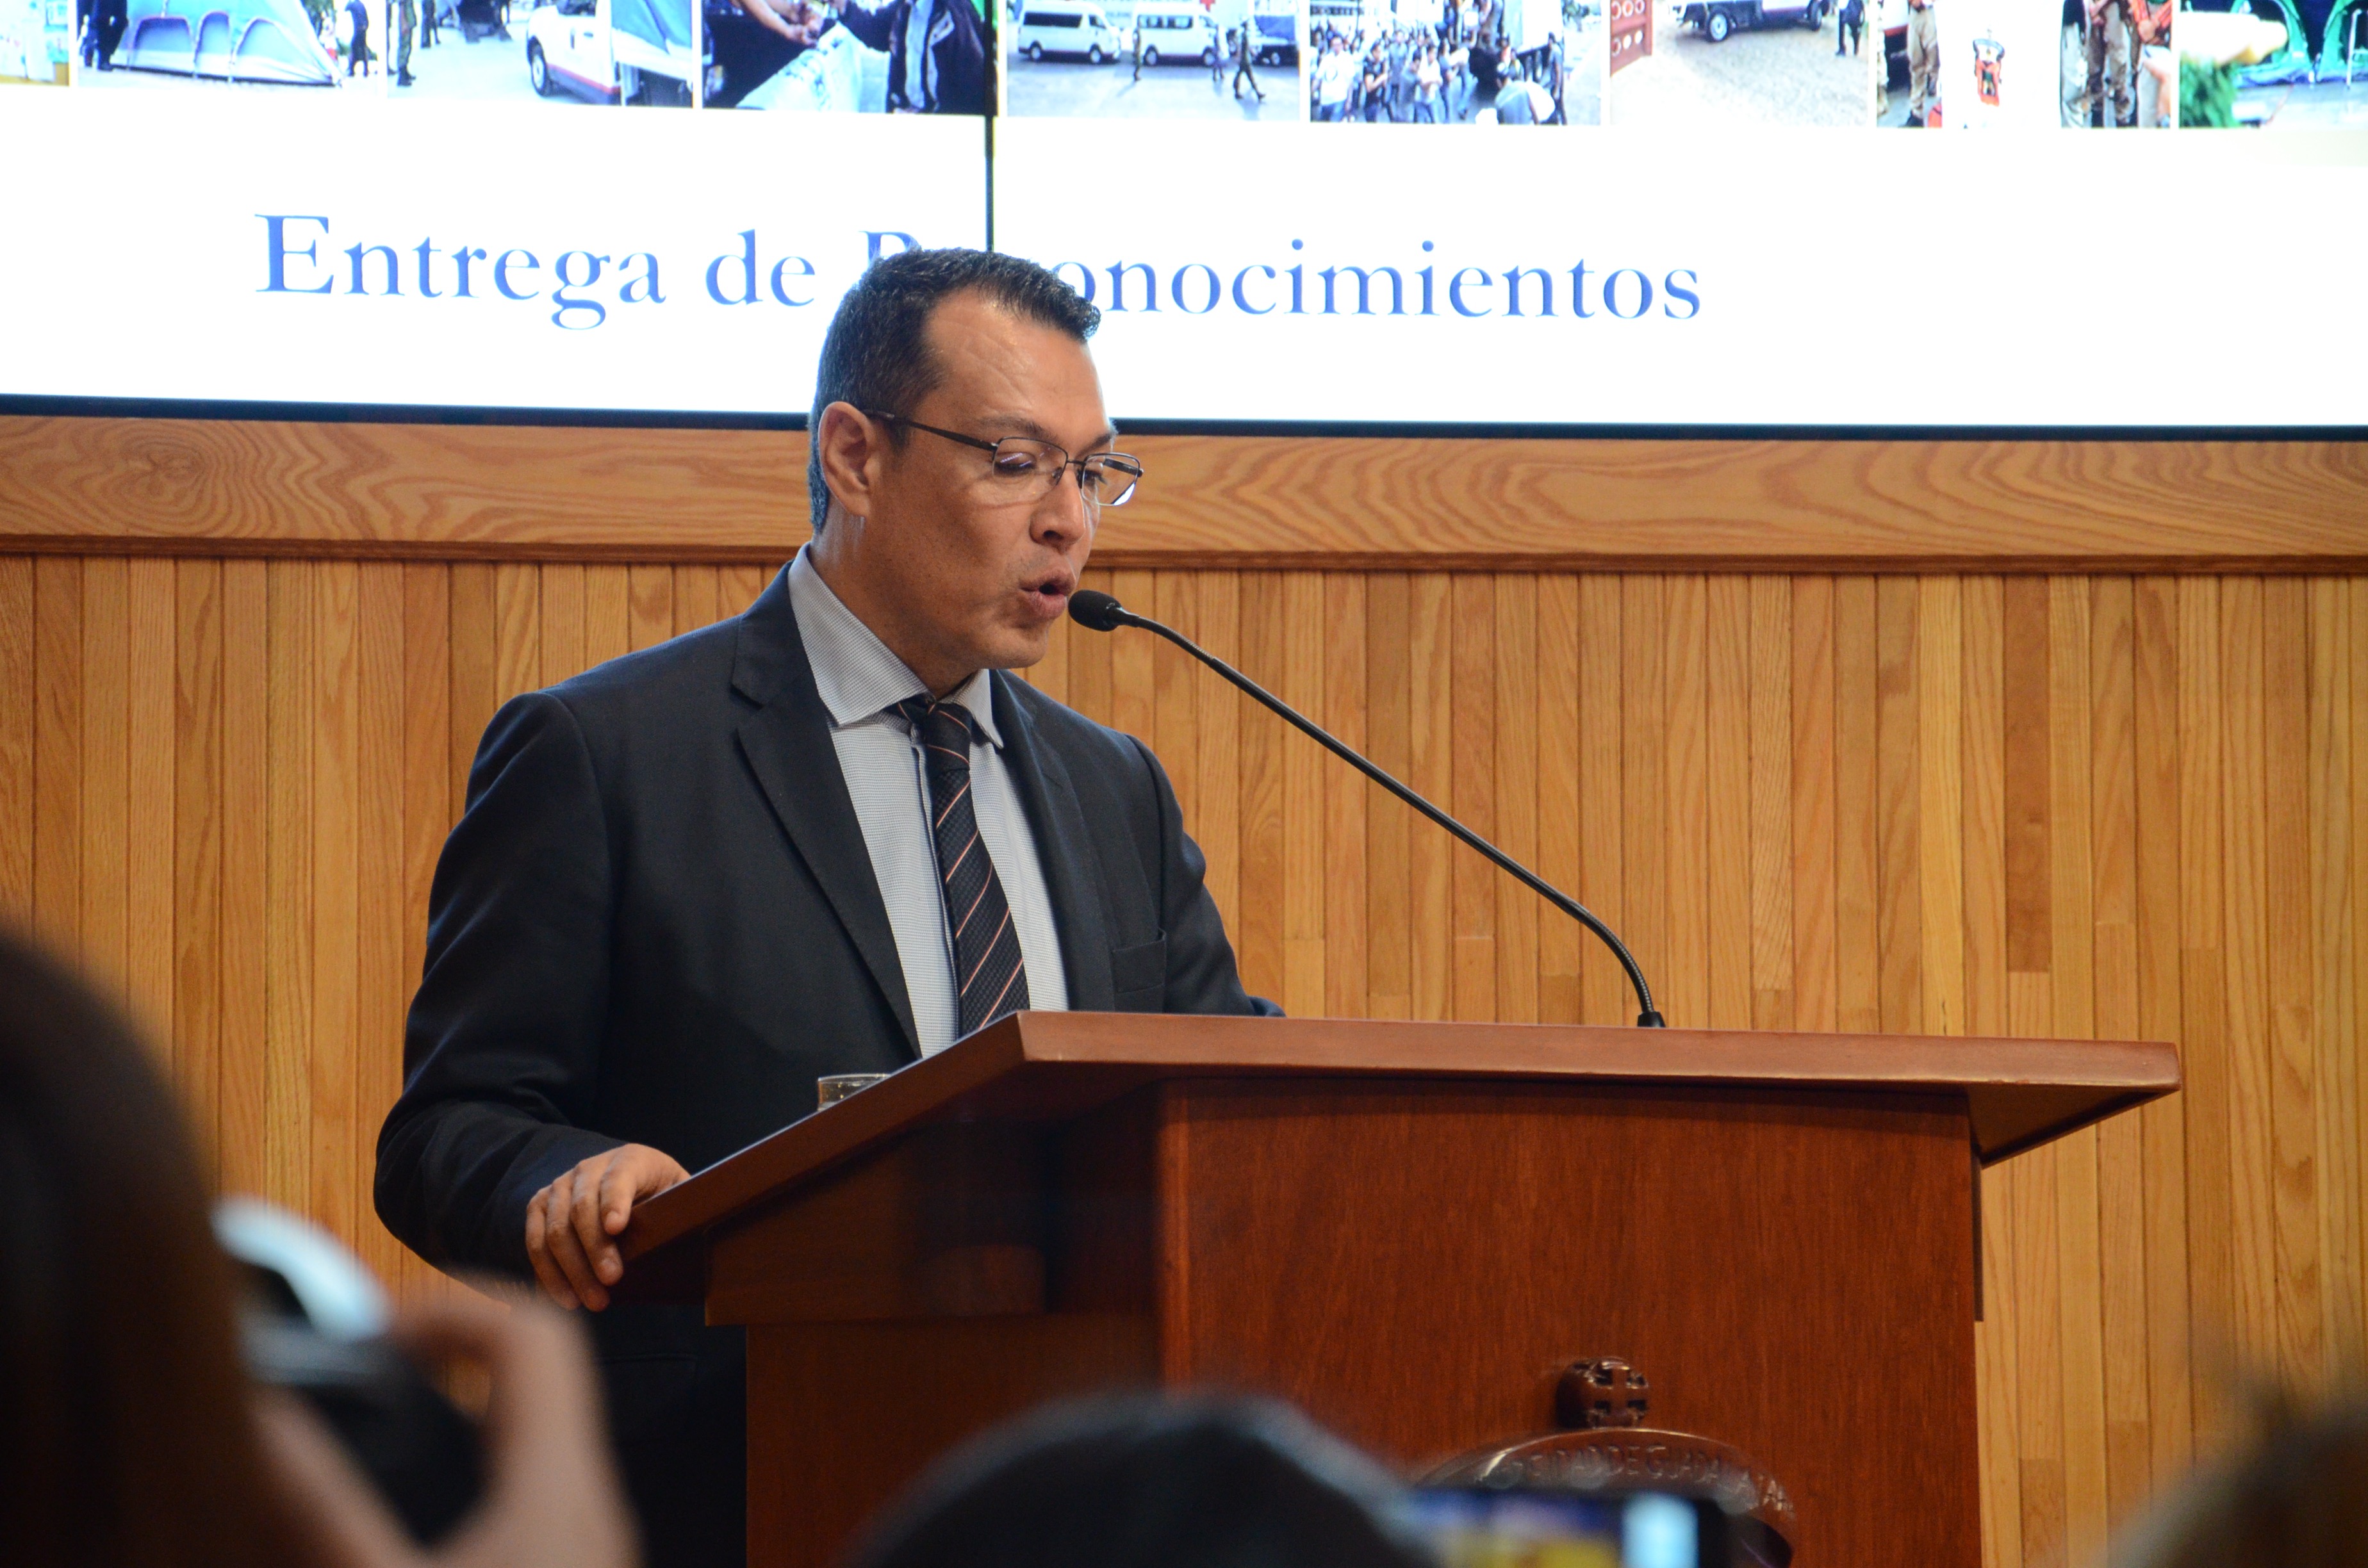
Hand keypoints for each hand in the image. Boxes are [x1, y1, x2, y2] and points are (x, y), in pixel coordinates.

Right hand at [258, 1292, 637, 1567]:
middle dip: (453, 1347)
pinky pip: (537, 1484)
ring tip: (385, 1417)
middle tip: (370, 1360)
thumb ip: (322, 1508)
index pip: (530, 1333)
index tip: (371, 1328)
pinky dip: (478, 1464)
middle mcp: (590, 1501)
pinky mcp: (574, 1567)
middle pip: (539, 1374)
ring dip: (467, 1408)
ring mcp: (590, 1539)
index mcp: (559, 1483)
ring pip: (540, 1434)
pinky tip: (421, 1502)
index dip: (449, 1305)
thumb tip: (261, 1422)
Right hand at [523, 1144, 689, 1311]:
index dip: (615, 1201)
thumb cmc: (660, 1196)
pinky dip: (548, 1274)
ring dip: (572, 1270)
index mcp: (630, 1159)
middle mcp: (589, 1167)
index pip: (618, 1178)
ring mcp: (560, 1186)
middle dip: (595, 1249)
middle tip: (611, 1282)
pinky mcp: (540, 1207)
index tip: (617, 1228)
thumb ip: (684, 1207)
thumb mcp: (678, 1194)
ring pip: (555, 1229)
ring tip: (593, 1301)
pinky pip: (534, 1242)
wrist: (628, 1184)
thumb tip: (696, 1233)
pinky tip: (565, 1299)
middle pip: (582, 1208)